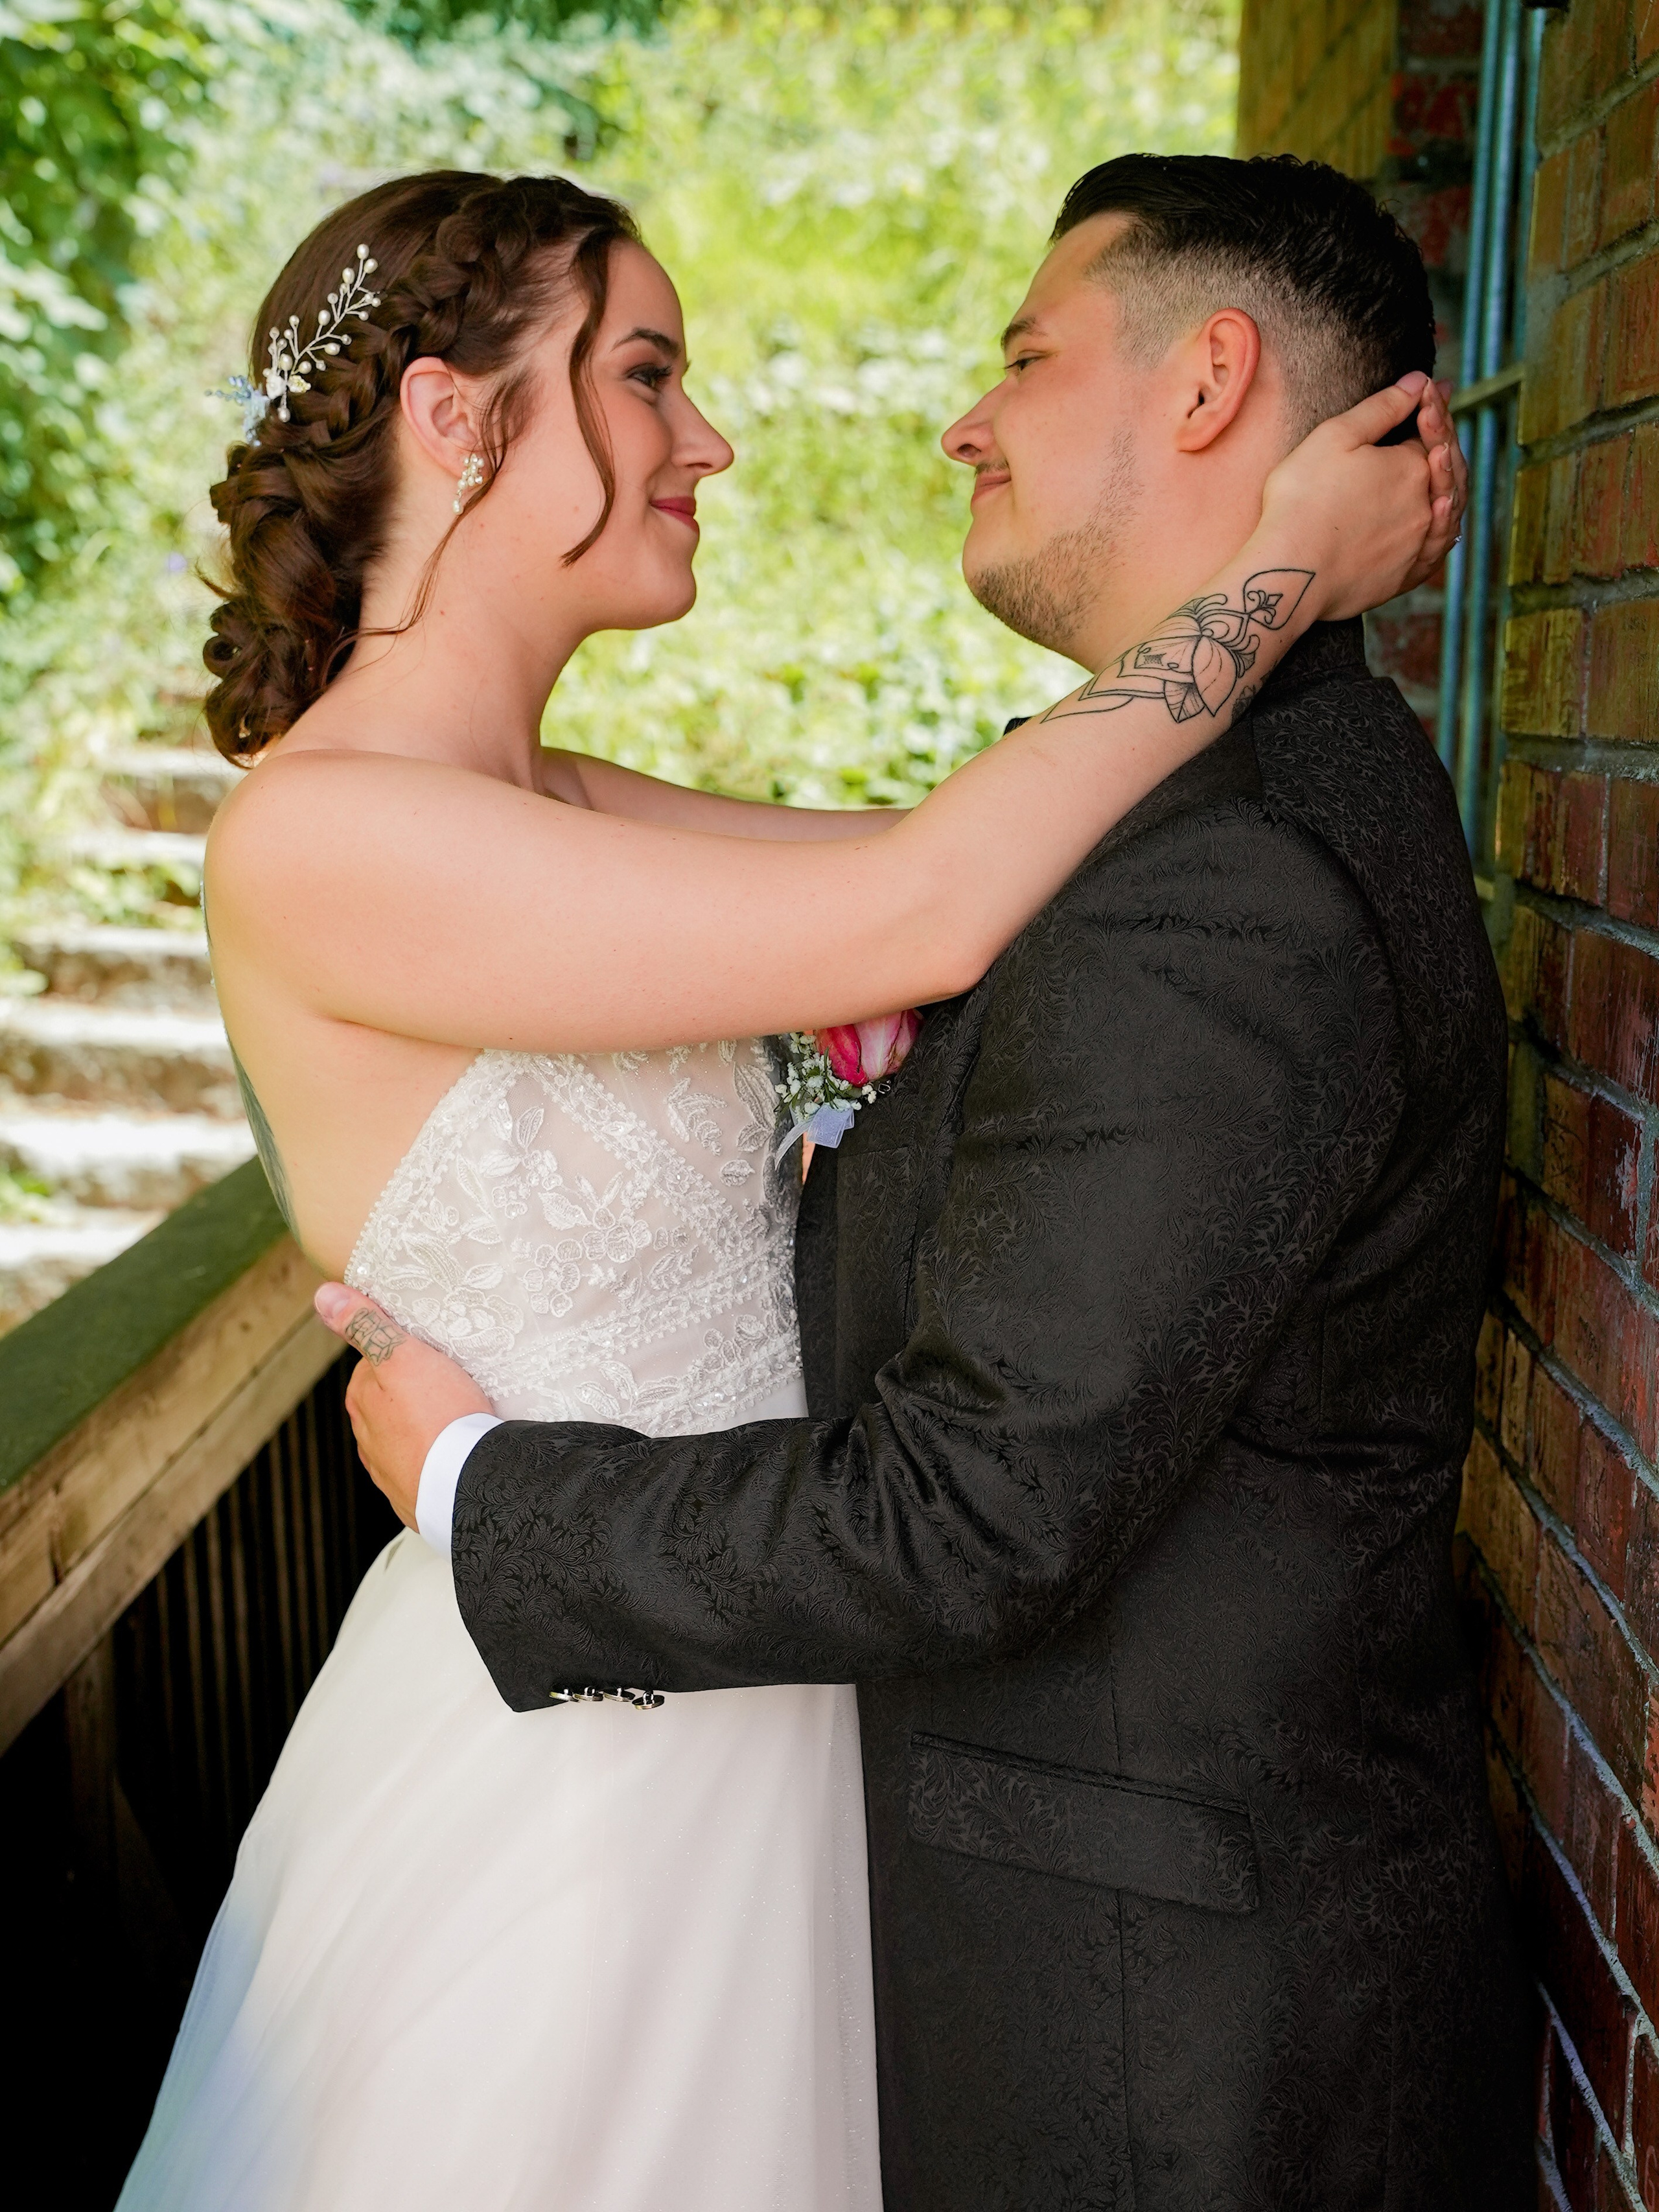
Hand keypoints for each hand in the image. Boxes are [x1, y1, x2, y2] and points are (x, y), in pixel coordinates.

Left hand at [314, 1283, 491, 1529]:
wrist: (468, 1484)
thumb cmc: (439, 1416)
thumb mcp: (403, 1356)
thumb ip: (366, 1326)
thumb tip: (324, 1296)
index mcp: (361, 1399)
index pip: (375, 1361)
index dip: (405, 1351)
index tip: (431, 1352)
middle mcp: (367, 1436)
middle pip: (389, 1398)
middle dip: (413, 1390)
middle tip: (450, 1382)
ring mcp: (390, 1469)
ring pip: (405, 1434)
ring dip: (424, 1425)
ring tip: (458, 1418)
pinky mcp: (414, 1493)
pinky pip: (422, 1464)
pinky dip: (435, 1456)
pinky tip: (455, 1451)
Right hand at [1256, 370, 1466, 623]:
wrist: (1290, 572)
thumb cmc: (1303, 501)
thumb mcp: (1336, 436)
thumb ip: (1382, 406)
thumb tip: (1421, 381)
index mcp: (1412, 467)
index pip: (1430, 434)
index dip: (1428, 413)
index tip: (1429, 395)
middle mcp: (1426, 506)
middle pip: (1446, 471)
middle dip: (1444, 447)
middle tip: (1438, 431)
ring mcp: (1418, 545)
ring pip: (1449, 512)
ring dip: (1450, 487)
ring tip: (1443, 472)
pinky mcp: (1404, 577)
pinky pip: (1436, 552)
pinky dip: (1443, 532)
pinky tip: (1439, 523)